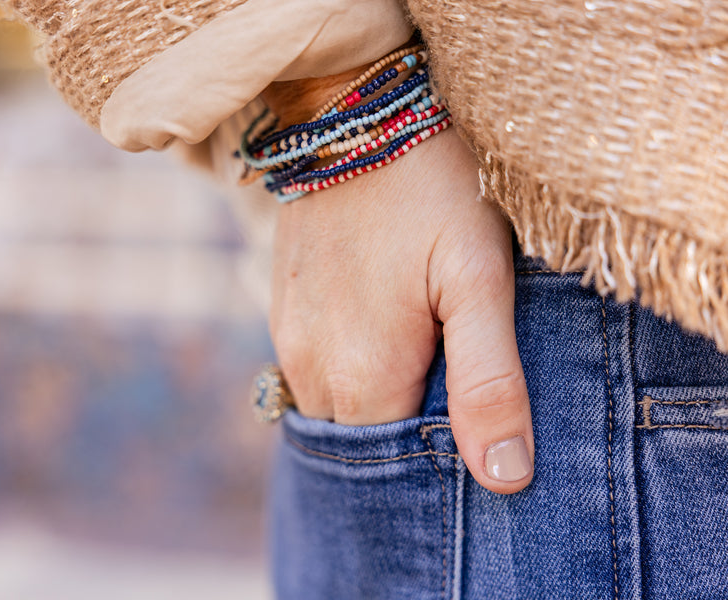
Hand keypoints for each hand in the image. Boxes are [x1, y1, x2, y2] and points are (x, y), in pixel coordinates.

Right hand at [266, 104, 533, 492]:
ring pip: (336, 408)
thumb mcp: (478, 280)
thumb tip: (502, 478)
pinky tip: (384, 337)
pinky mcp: (284, 310)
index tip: (473, 438)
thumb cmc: (433, 193)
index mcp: (362, 374)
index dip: (436, 463)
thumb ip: (488, 381)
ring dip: (376, 402)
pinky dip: (350, 373)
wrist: (355, 114)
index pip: (394, 465)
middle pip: (361, 443)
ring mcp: (291, 338)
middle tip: (454, 401)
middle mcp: (312, 368)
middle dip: (404, 439)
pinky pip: (314, 371)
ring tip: (423, 366)